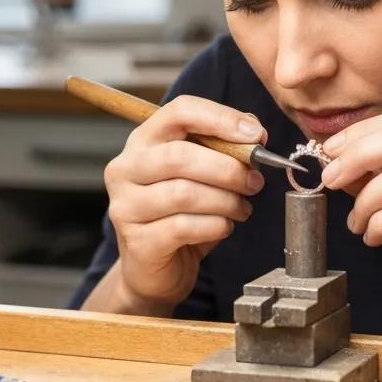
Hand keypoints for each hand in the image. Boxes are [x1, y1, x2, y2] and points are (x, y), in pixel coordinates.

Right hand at [102, 95, 267, 310]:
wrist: (157, 269)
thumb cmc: (182, 214)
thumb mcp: (204, 173)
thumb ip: (226, 146)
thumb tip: (254, 129)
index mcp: (144, 140)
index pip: (179, 111)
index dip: (220, 119)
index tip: (255, 136)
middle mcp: (126, 168)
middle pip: (180, 156)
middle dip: (227, 168)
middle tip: (254, 181)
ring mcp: (126, 205)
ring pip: (184, 193)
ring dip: (225, 201)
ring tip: (242, 207)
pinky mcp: (137, 241)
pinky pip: (184, 227)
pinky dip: (215, 226)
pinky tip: (224, 226)